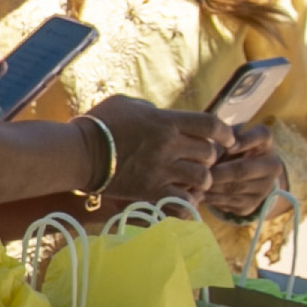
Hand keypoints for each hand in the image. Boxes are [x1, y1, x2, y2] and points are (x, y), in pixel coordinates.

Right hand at [81, 96, 226, 205]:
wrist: (78, 152)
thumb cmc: (98, 123)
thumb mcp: (126, 104)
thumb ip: (150, 110)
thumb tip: (160, 115)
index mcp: (166, 121)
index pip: (210, 124)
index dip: (225, 132)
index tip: (228, 139)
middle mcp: (169, 145)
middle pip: (209, 153)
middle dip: (209, 157)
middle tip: (202, 161)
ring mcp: (161, 170)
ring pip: (202, 178)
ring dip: (202, 180)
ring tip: (195, 182)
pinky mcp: (151, 191)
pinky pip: (182, 201)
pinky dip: (188, 202)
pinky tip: (184, 201)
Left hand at [200, 127, 282, 218]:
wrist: (244, 176)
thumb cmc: (231, 149)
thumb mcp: (229, 137)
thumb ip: (222, 138)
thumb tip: (209, 152)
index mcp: (266, 143)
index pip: (262, 135)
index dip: (244, 140)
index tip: (228, 145)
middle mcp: (272, 165)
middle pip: (242, 169)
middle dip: (217, 171)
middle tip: (197, 170)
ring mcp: (264, 188)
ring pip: (233, 188)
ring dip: (210, 186)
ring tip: (191, 182)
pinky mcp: (252, 205)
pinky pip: (228, 202)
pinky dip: (210, 198)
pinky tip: (196, 193)